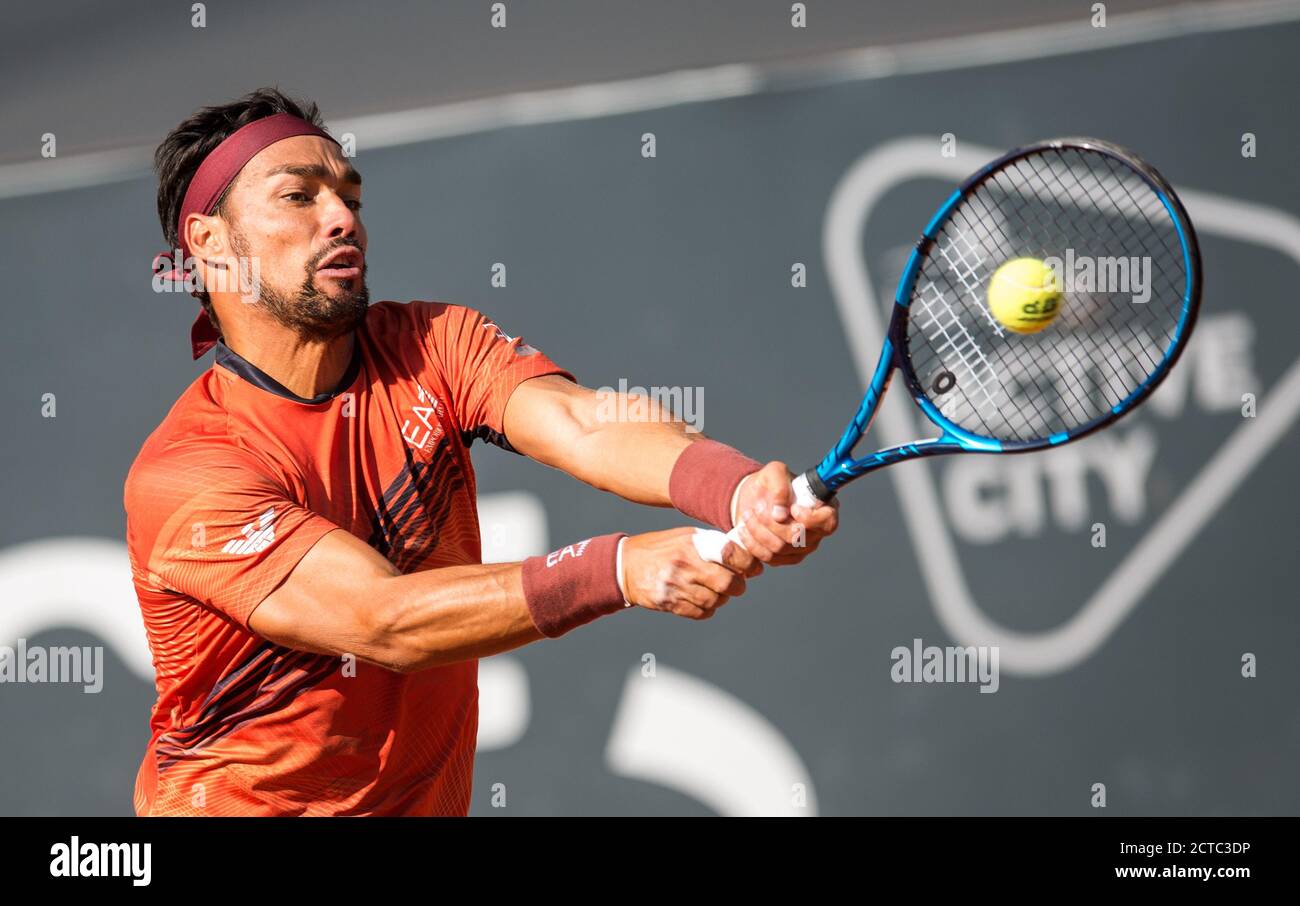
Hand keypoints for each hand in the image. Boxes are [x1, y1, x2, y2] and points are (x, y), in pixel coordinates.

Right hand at [621, 527, 761, 619]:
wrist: (625, 565)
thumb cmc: (661, 548)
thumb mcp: (685, 537)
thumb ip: (711, 544)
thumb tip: (743, 553)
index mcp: (691, 544)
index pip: (730, 554)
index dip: (748, 564)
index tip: (754, 569)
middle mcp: (684, 564)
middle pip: (726, 583)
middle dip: (738, 587)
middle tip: (738, 585)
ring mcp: (675, 586)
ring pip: (714, 601)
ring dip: (721, 599)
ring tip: (716, 592)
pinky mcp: (668, 603)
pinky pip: (699, 613)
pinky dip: (707, 610)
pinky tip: (702, 601)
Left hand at [731, 460, 839, 564]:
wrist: (755, 498)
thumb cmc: (771, 483)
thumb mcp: (775, 472)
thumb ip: (780, 487)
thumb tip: (780, 514)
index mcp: (823, 508)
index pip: (827, 522)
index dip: (810, 519)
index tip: (793, 508)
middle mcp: (816, 531)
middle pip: (797, 537)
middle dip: (771, 523)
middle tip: (758, 508)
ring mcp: (802, 548)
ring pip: (780, 548)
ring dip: (758, 531)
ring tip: (748, 515)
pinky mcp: (785, 558)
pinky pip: (769, 557)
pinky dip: (753, 544)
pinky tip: (744, 530)